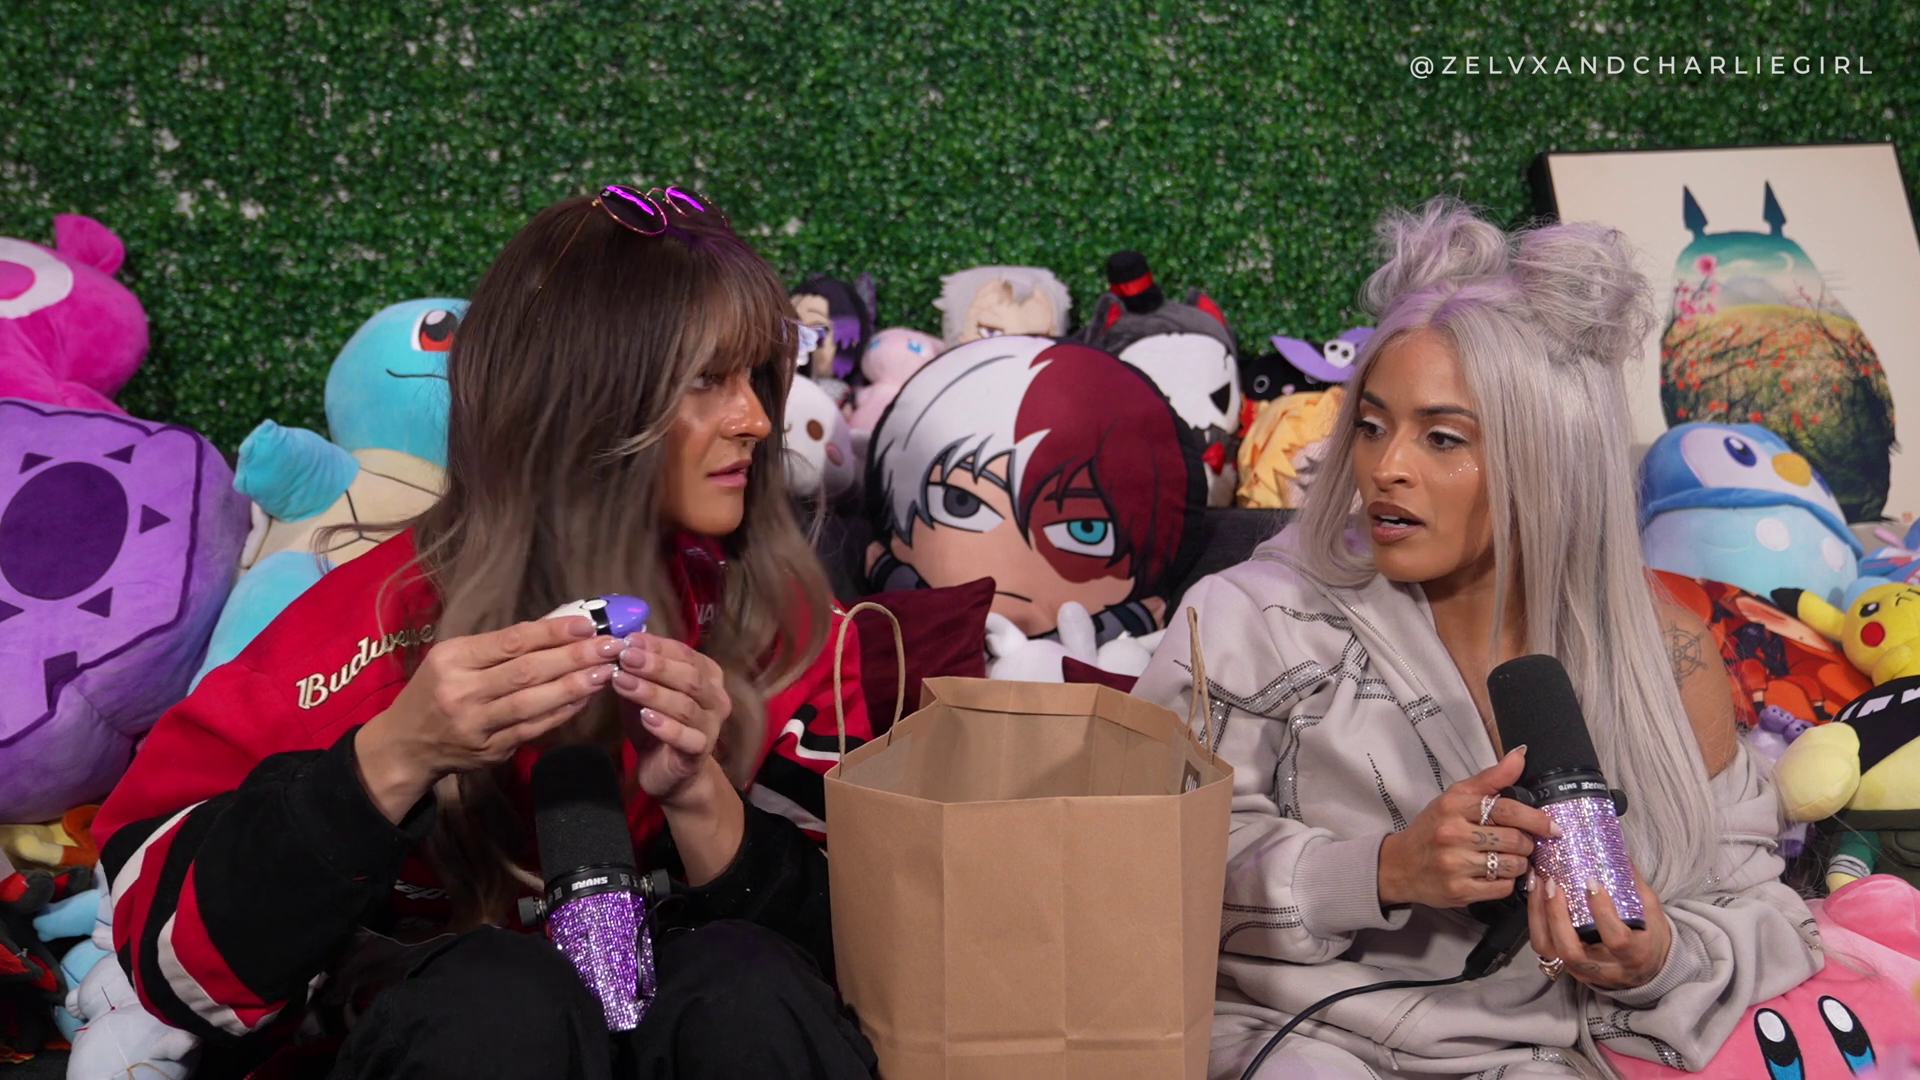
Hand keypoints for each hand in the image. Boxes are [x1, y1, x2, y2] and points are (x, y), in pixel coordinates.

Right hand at [355, 616, 622, 821]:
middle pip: (526, 671)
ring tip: (605, 672)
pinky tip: (585, 698)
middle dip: (573, 658)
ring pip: (532, 702)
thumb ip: (498, 646)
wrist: (405, 745)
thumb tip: (557, 626)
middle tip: (609, 646)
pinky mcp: (490, 750)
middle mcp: (462, 691)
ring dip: (574, 686)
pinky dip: (562, 712)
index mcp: (453, 659)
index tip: (586, 625)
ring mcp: (476, 724)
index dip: (551, 633)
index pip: (510, 642)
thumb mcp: (453, 658)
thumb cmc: (436, 690)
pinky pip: (533, 728)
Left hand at [611, 634, 731, 804]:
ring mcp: (711, 727)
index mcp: (708, 676)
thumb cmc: (658, 722)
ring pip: (685, 706)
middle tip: (624, 657)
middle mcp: (716, 699)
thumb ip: (638, 669)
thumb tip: (619, 641)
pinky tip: (644, 717)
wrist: (668, 770)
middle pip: (690, 677)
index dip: (657, 646)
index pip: (686, 654)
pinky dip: (665, 726)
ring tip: (623, 682)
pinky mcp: (699, 753)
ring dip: (652, 692)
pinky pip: (686, 738)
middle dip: (655, 666)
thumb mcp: (646, 690)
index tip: (627, 640)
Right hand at [1378, 746, 1557, 908]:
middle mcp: (1452, 834)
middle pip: (1514, 840)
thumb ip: (1491, 778)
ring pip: (1512, 865)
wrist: (1400, 865)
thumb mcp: (1455, 797)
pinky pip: (1502, 888)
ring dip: (1518, 863)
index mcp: (1454, 806)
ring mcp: (1455, 864)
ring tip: (1507, 858)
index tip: (1551, 826)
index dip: (1536, 819)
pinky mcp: (1459, 891)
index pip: (1507, 810)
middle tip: (1521, 843)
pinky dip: (1506, 881)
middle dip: (1526, 843)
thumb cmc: (1432, 829)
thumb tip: (1520, 756)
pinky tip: (1495, 874)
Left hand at [1528, 863, 1672, 991]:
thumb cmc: (1648, 935)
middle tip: (1553, 884)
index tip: (1592, 883)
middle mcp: (1606, 968)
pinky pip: (1544, 946)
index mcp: (1634, 954)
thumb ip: (1632, 882)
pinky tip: (1535, 894)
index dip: (1602, 912)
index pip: (1616, 939)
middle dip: (1557, 915)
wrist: (1646, 967)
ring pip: (1550, 949)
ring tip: (1538, 884)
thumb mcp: (1650, 908)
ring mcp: (1582, 970)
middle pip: (1571, 950)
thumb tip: (1612, 847)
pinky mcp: (1566, 966)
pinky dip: (1535, 920)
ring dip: (1539, 915)